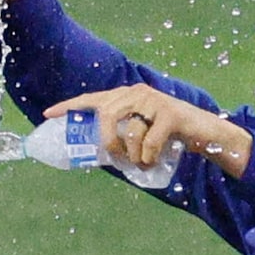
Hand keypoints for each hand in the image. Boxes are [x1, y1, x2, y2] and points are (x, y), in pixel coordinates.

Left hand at [43, 84, 250, 179]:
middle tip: (119, 158)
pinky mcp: (170, 113)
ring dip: (134, 156)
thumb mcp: (139, 135)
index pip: (92, 99)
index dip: (70, 106)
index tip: (48, 114)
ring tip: (143, 161)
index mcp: (125, 97)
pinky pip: (149, 141)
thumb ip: (118, 138)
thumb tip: (93, 153)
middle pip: (106, 118)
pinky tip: (153, 160)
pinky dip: (148, 157)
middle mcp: (136, 93)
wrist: (205, 134)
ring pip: (128, 132)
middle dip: (108, 144)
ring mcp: (154, 101)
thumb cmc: (168, 137)